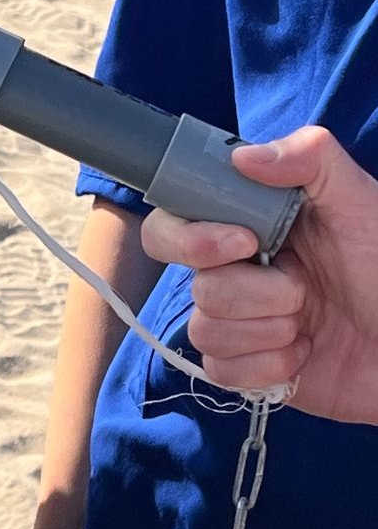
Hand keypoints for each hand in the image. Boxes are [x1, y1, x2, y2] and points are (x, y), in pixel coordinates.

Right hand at [141, 126, 377, 423]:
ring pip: (206, 330)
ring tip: (311, 322)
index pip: (170, 224)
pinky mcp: (248, 369)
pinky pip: (221, 371)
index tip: (245, 241)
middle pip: (193, 283)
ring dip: (269, 329)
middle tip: (299, 289)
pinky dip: (268, 366)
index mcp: (245, 226)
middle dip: (248, 292)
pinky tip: (303, 354)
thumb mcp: (361, 203)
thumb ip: (310, 157)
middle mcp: (235, 272)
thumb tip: (242, 157)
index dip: (191, 238)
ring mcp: (240, 322)